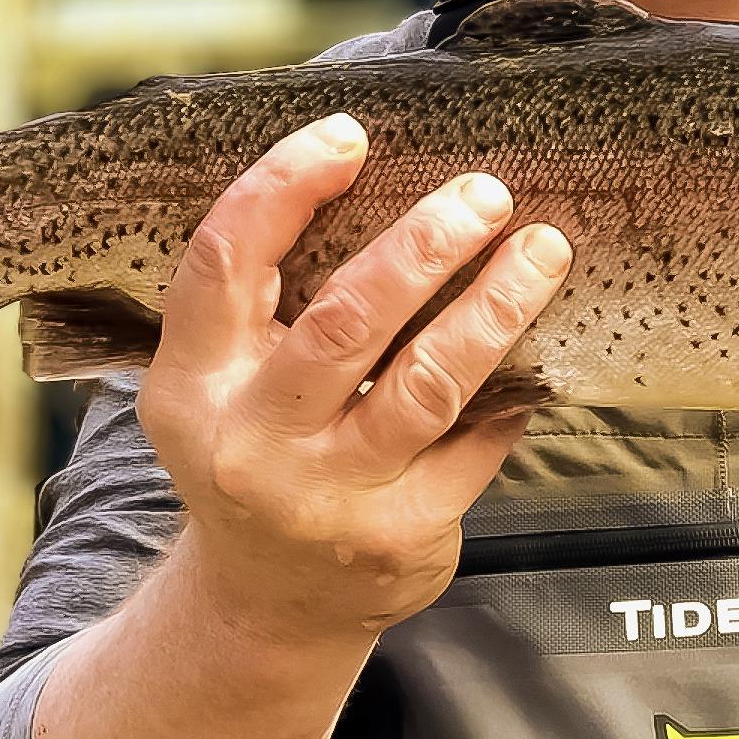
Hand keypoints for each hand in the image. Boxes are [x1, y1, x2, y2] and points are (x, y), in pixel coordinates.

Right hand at [136, 113, 571, 645]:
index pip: (224, 263)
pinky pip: (474, 441)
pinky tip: (538, 354)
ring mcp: (328, 495)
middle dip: (423, 246)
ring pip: (427, 383)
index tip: (349, 134)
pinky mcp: (399, 534)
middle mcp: (252, 442)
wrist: (268, 605)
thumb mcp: (222, 383)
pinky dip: (511, 391)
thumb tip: (365, 171)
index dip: (282, 187)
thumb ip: (262, 301)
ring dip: (495, 306)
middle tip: (484, 193)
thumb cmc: (258, 452)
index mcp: (194, 384)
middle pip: (345, 321)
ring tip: (544, 249)